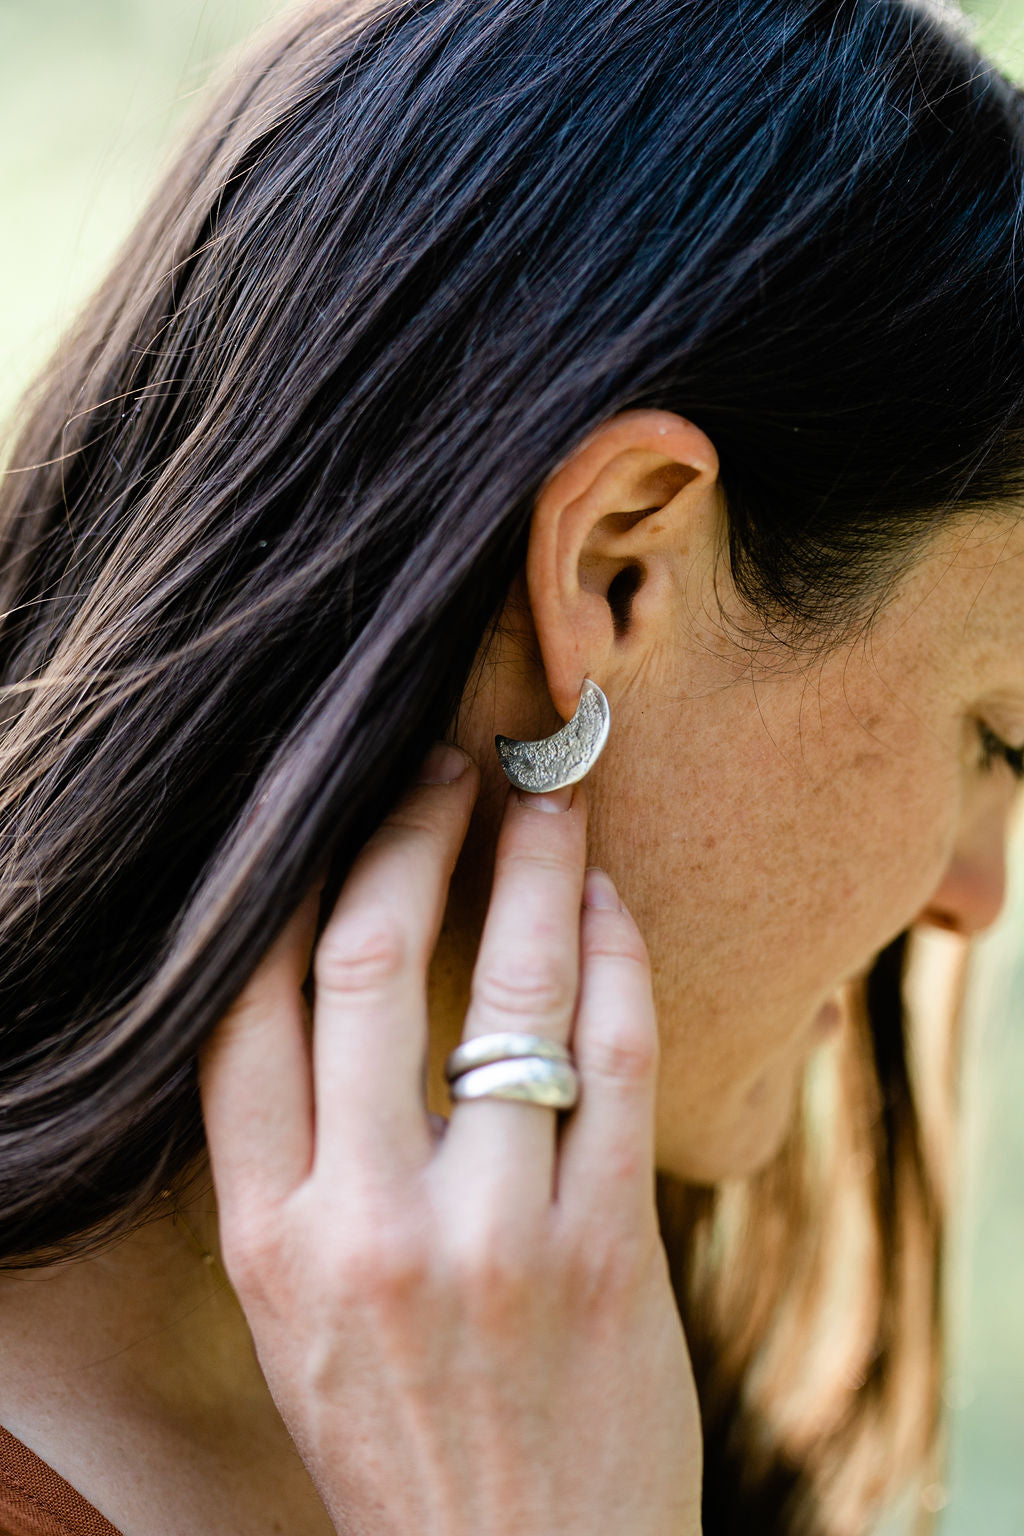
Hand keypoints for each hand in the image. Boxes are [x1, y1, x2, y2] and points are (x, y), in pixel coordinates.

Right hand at [199, 745, 701, 1534]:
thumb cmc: (405, 1435)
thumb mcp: (300, 1310)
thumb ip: (303, 1162)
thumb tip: (334, 977)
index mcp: (269, 1240)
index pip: (242, 1011)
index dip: (289, 883)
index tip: (332, 809)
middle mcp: (366, 1227)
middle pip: (368, 966)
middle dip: (409, 836)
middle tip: (445, 766)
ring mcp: (495, 1237)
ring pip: (512, 990)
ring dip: (536, 866)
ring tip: (549, 798)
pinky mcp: (610, 1251)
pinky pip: (616, 1059)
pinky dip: (617, 959)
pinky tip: (610, 908)